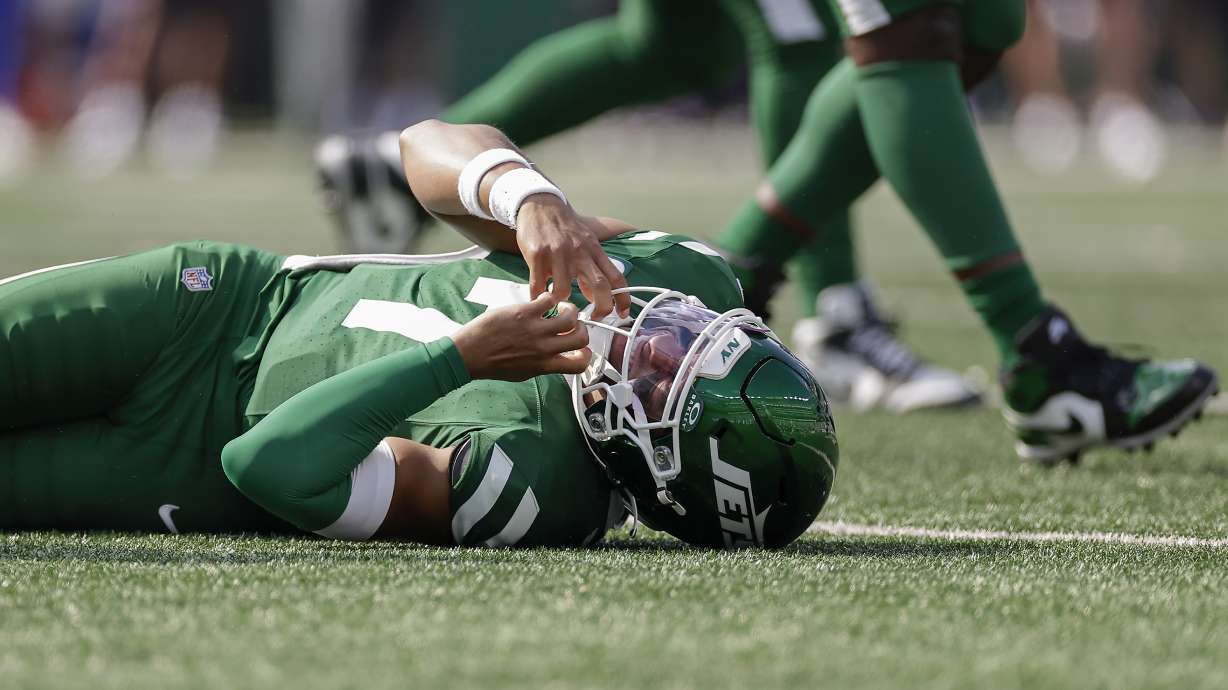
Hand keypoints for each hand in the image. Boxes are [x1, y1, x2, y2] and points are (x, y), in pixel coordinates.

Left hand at [451, 292, 591, 380]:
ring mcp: (536, 329)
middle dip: (581, 329)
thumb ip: (544, 364)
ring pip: (571, 316)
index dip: (585, 355)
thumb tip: (557, 357)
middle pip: (581, 337)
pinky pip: (549, 300)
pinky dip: (550, 298)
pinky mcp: (525, 312)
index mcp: (545, 365)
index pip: (579, 364)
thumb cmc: (494, 365)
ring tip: (561, 308)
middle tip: (571, 324)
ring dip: (570, 310)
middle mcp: (544, 348)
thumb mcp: (524, 373)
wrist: (469, 354)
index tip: (580, 349)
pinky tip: (542, 301)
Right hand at [515, 195, 630, 319]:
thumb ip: (591, 269)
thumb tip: (594, 296)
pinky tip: (538, 298)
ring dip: (560, 302)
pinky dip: (538, 297)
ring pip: (564, 291)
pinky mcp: (537, 255)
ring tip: (556, 301)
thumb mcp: (584, 243)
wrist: (540, 204)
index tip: (622, 314)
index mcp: (594, 250)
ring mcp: (558, 254)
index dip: (623, 298)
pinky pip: (538, 285)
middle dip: (600, 308)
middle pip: (599, 286)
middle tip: (592, 319)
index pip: (616, 277)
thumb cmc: (564, 227)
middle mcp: (580, 252)